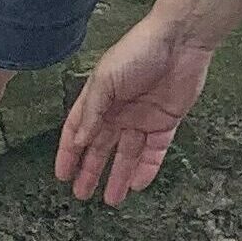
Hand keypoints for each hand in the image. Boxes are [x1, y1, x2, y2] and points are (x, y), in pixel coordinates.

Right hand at [57, 0, 241, 205]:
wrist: (180, 40)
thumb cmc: (138, 51)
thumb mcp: (105, 79)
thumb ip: (91, 112)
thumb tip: (79, 142)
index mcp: (99, 98)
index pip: (78, 131)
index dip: (69, 153)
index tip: (61, 176)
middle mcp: (119, 111)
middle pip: (102, 147)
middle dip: (92, 171)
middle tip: (82, 195)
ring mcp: (143, 118)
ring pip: (128, 154)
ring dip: (119, 176)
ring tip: (110, 200)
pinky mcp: (167, 122)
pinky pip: (155, 152)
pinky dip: (147, 169)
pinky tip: (137, 185)